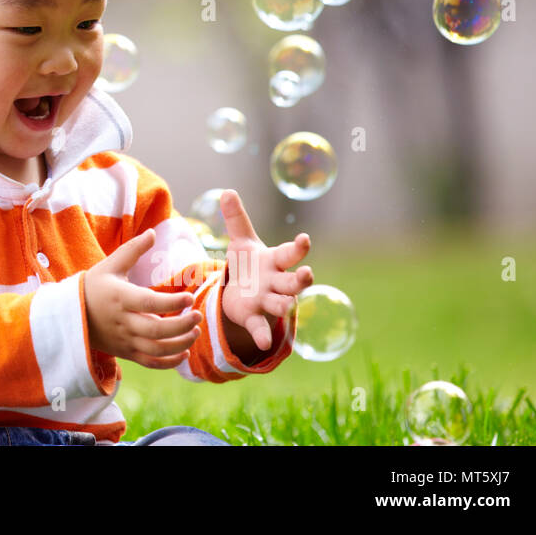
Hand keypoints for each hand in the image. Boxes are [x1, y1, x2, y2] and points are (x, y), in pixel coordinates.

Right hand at [85, 228, 203, 368]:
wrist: (71, 315)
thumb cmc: (94, 286)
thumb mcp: (110, 265)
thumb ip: (133, 249)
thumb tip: (153, 232)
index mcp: (120, 298)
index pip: (150, 303)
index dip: (172, 302)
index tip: (189, 297)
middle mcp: (123, 322)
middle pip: (157, 329)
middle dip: (182, 325)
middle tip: (197, 315)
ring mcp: (125, 340)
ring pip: (156, 349)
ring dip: (180, 343)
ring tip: (195, 331)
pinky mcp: (126, 353)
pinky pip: (151, 362)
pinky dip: (169, 362)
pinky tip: (184, 352)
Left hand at [219, 190, 312, 352]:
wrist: (241, 292)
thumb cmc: (248, 264)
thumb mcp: (241, 241)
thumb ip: (235, 219)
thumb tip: (228, 191)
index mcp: (274, 262)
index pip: (290, 253)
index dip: (299, 247)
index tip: (305, 239)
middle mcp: (276, 282)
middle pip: (294, 282)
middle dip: (301, 279)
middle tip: (307, 274)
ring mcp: (268, 301)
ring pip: (282, 304)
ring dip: (286, 305)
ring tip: (289, 307)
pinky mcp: (255, 317)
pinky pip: (261, 327)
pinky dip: (263, 335)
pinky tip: (264, 343)